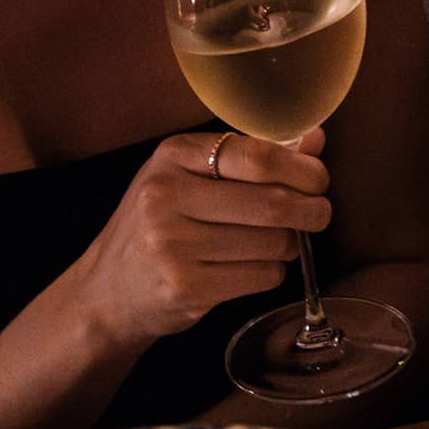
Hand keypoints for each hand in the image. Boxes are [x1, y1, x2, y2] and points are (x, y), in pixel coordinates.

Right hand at [73, 129, 331, 352]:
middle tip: (319, 213)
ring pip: (272, 243)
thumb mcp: (192, 177)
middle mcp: (165, 195)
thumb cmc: (161, 224)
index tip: (318, 179)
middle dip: (311, 209)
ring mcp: (172, 244)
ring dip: (290, 245)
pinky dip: (272, 272)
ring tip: (275, 243)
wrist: (109, 288)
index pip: (255, 156)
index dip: (301, 169)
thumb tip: (315, 140)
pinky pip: (262, 277)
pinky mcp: (185, 286)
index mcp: (171, 155)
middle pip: (271, 202)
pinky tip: (252, 267)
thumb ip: (252, 156)